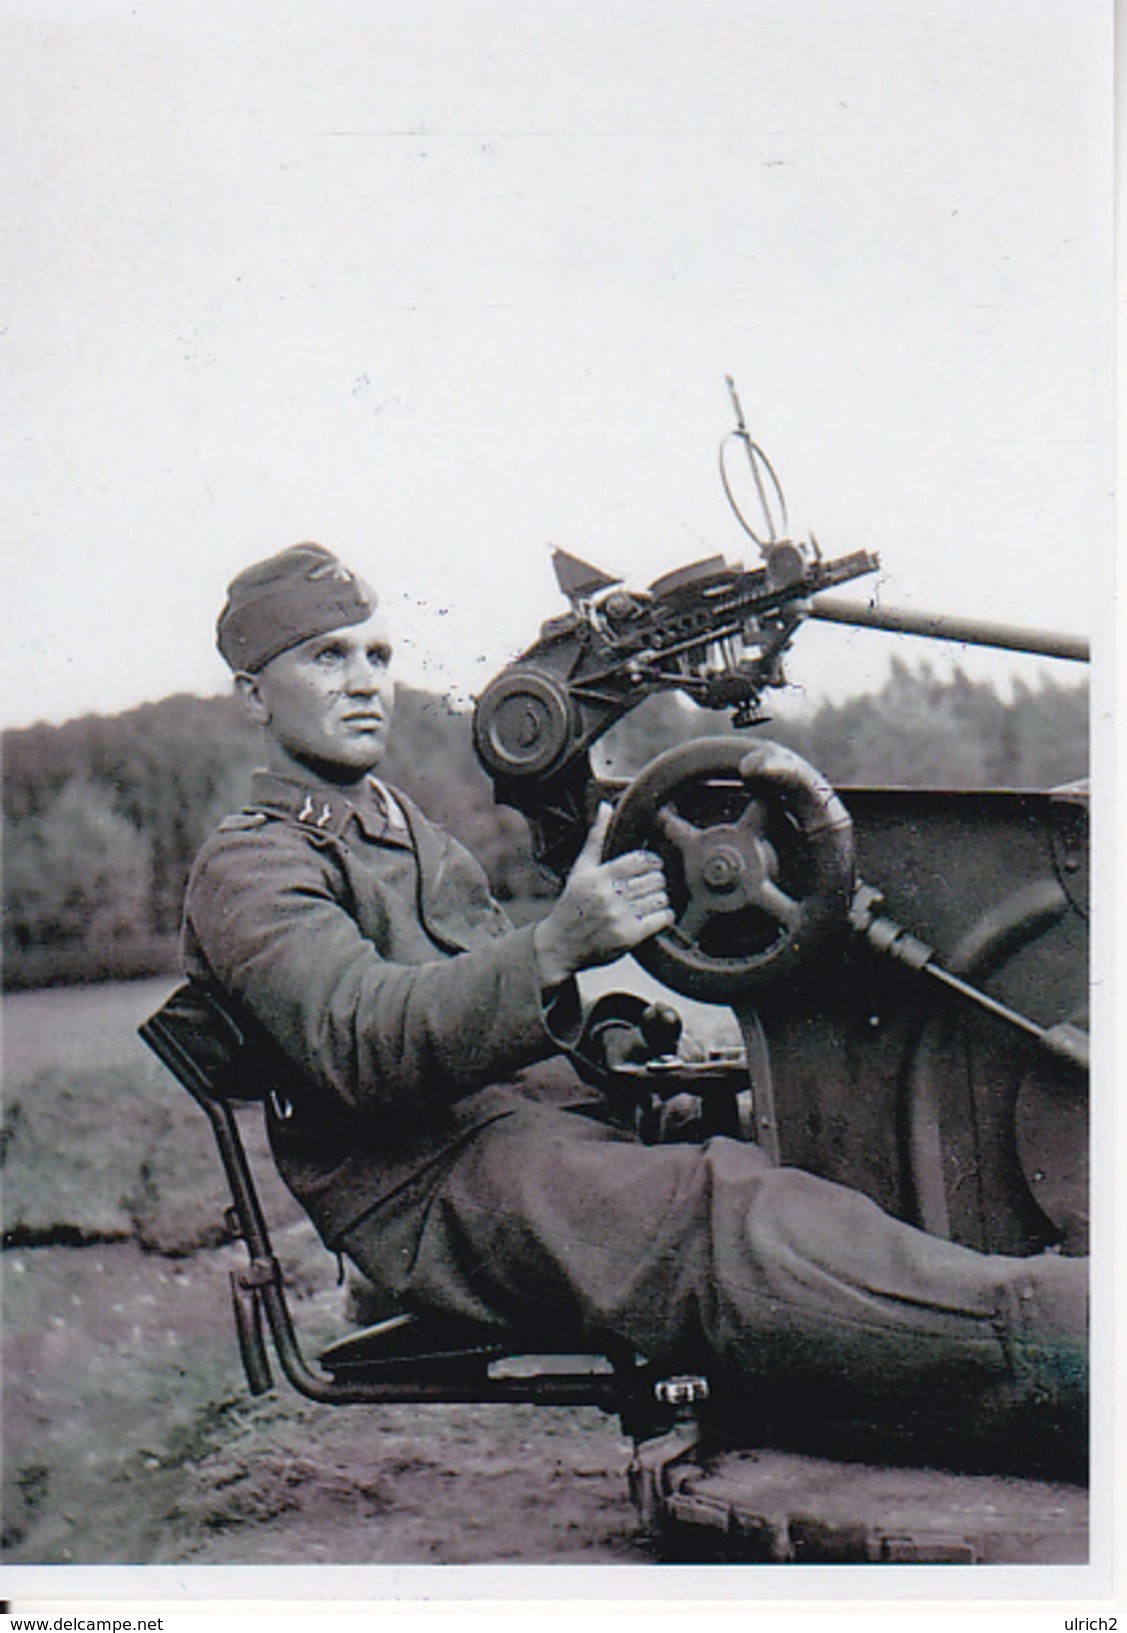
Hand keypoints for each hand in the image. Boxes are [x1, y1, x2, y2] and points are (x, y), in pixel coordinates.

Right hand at [532, 803, 674, 987]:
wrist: (560, 945)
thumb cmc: (572, 904)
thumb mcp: (580, 870)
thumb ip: (596, 838)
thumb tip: (605, 806)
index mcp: (598, 876)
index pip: (641, 860)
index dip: (652, 861)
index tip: (651, 866)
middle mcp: (609, 896)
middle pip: (655, 879)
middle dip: (658, 880)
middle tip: (652, 884)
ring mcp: (619, 917)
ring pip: (661, 898)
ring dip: (661, 898)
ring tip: (651, 900)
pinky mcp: (629, 937)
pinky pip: (662, 919)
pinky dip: (664, 916)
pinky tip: (654, 915)